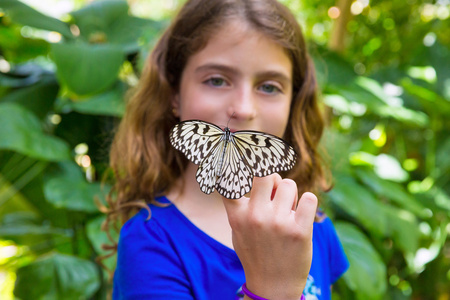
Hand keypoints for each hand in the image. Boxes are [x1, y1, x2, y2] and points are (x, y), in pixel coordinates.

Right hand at [222, 174, 317, 299]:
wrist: (273, 286)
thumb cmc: (256, 252)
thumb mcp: (238, 229)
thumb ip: (239, 204)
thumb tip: (245, 174)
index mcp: (238, 215)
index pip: (231, 180)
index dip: (237, 163)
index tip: (243, 152)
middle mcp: (256, 216)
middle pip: (266, 174)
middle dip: (274, 180)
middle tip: (277, 192)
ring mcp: (278, 223)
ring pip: (289, 184)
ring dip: (291, 194)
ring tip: (289, 211)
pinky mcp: (300, 231)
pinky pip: (309, 198)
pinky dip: (307, 202)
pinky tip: (302, 214)